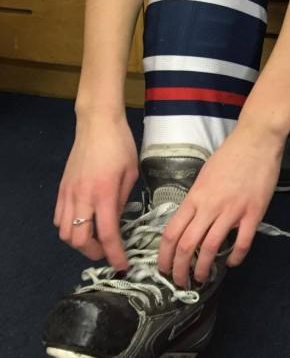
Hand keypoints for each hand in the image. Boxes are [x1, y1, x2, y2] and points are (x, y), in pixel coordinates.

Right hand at [54, 113, 138, 271]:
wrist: (97, 123)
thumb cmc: (120, 145)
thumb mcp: (131, 173)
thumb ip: (123, 200)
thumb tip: (118, 220)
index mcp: (104, 194)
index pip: (107, 234)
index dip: (114, 254)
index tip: (122, 265)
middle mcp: (83, 197)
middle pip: (79, 240)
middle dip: (94, 252)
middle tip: (108, 250)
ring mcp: (69, 194)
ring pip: (65, 233)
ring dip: (79, 242)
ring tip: (95, 238)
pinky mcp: (61, 189)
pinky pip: (59, 219)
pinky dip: (68, 228)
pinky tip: (82, 223)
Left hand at [157, 121, 283, 288]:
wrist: (257, 140)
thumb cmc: (230, 155)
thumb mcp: (204, 175)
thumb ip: (197, 199)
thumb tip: (189, 220)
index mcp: (195, 196)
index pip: (172, 232)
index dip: (164, 256)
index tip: (163, 269)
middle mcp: (210, 206)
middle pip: (187, 245)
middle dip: (180, 270)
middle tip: (180, 282)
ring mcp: (233, 210)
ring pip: (210, 248)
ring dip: (203, 268)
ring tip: (202, 278)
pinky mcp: (253, 213)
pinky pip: (243, 242)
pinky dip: (235, 257)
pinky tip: (231, 262)